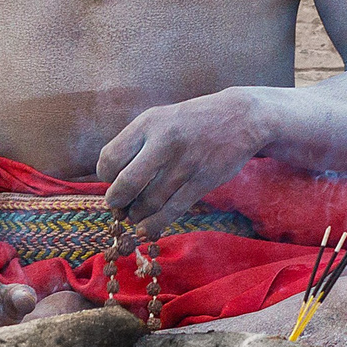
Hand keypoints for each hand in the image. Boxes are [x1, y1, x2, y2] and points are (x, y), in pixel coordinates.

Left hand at [97, 89, 269, 245]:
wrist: (240, 117)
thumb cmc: (192, 121)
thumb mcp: (160, 118)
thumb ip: (136, 142)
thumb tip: (111, 177)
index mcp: (148, 123)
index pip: (110, 158)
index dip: (106, 176)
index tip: (112, 181)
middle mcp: (164, 142)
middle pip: (126, 184)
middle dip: (117, 201)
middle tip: (118, 205)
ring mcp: (184, 163)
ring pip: (149, 202)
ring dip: (136, 215)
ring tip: (136, 214)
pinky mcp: (202, 181)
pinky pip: (172, 210)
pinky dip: (155, 224)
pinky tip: (147, 228)